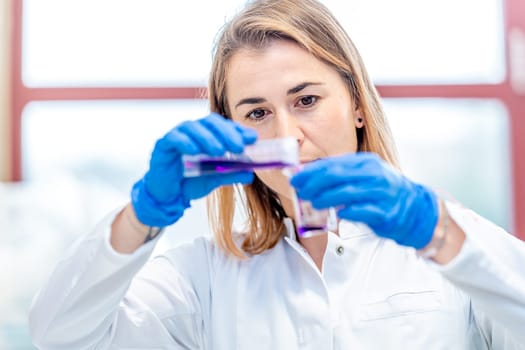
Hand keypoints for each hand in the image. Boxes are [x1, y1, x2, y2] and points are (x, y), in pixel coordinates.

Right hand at [132, 113, 256, 226]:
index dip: (238, 130)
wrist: (168, 197)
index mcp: (206, 136)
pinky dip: (185, 142)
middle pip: (210, 122)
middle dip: (226, 133)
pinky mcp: (162, 146)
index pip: (224, 126)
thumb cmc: (189, 182)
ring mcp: (177, 136)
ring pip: (192, 127)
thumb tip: (250, 173)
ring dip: (208, 138)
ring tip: (220, 152)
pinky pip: (173, 138)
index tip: (252, 139)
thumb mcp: (214, 178)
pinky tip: (195, 151)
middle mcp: (192, 132)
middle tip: (238, 147)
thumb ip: (231, 173)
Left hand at [290, 152, 438, 248]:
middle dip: (314, 184)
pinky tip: (336, 214)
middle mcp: (374, 174)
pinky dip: (346, 212)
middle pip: (337, 176)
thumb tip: (308, 179)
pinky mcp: (386, 212)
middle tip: (300, 192)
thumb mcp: (363, 177)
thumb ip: (341, 177)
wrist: (415, 209)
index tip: (295, 180)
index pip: (333, 164)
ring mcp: (381, 193)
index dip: (311, 172)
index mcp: (366, 163)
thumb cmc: (381, 193)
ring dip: (325, 198)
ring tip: (312, 204)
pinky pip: (361, 211)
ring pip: (347, 193)